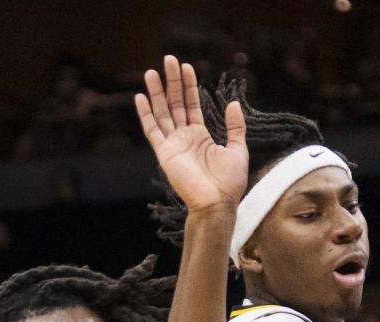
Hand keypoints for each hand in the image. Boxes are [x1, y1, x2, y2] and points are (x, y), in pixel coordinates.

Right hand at [135, 55, 247, 214]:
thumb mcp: (238, 149)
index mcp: (200, 136)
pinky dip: (146, 114)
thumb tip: (232, 103)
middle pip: (175, 104)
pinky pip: (152, 130)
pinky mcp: (164, 153)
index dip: (189, 86)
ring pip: (162, 112)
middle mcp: (184, 138)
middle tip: (169, 59)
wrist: (216, 203)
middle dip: (172, 82)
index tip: (186, 67)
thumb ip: (235, 126)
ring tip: (152, 71)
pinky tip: (141, 97)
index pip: (191, 105)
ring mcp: (173, 145)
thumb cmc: (229, 182)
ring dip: (157, 92)